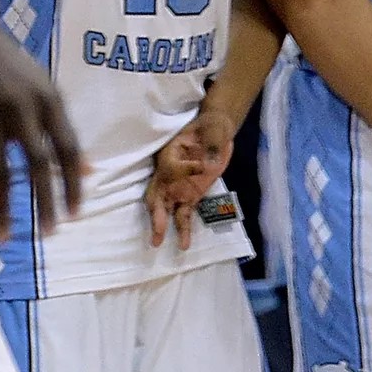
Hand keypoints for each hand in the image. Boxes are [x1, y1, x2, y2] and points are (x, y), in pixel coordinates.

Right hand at [0, 4, 81, 239]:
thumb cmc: (7, 67)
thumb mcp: (42, 89)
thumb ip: (61, 130)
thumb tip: (88, 170)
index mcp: (49, 101)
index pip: (67, 150)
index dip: (73, 184)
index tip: (75, 215)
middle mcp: (22, 109)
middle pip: (38, 165)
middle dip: (46, 204)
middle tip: (50, 234)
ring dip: (4, 209)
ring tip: (6, 237)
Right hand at [143, 108, 233, 249]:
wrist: (216, 131)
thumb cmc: (210, 127)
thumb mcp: (213, 130)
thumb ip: (211, 145)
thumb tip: (209, 164)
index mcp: (169, 154)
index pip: (170, 168)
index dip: (184, 170)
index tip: (202, 166)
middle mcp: (168, 174)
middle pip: (156, 195)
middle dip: (155, 214)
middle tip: (157, 231)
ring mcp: (178, 187)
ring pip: (165, 209)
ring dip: (163, 226)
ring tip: (160, 244)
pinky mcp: (191, 195)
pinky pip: (184, 213)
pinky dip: (183, 228)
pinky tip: (183, 244)